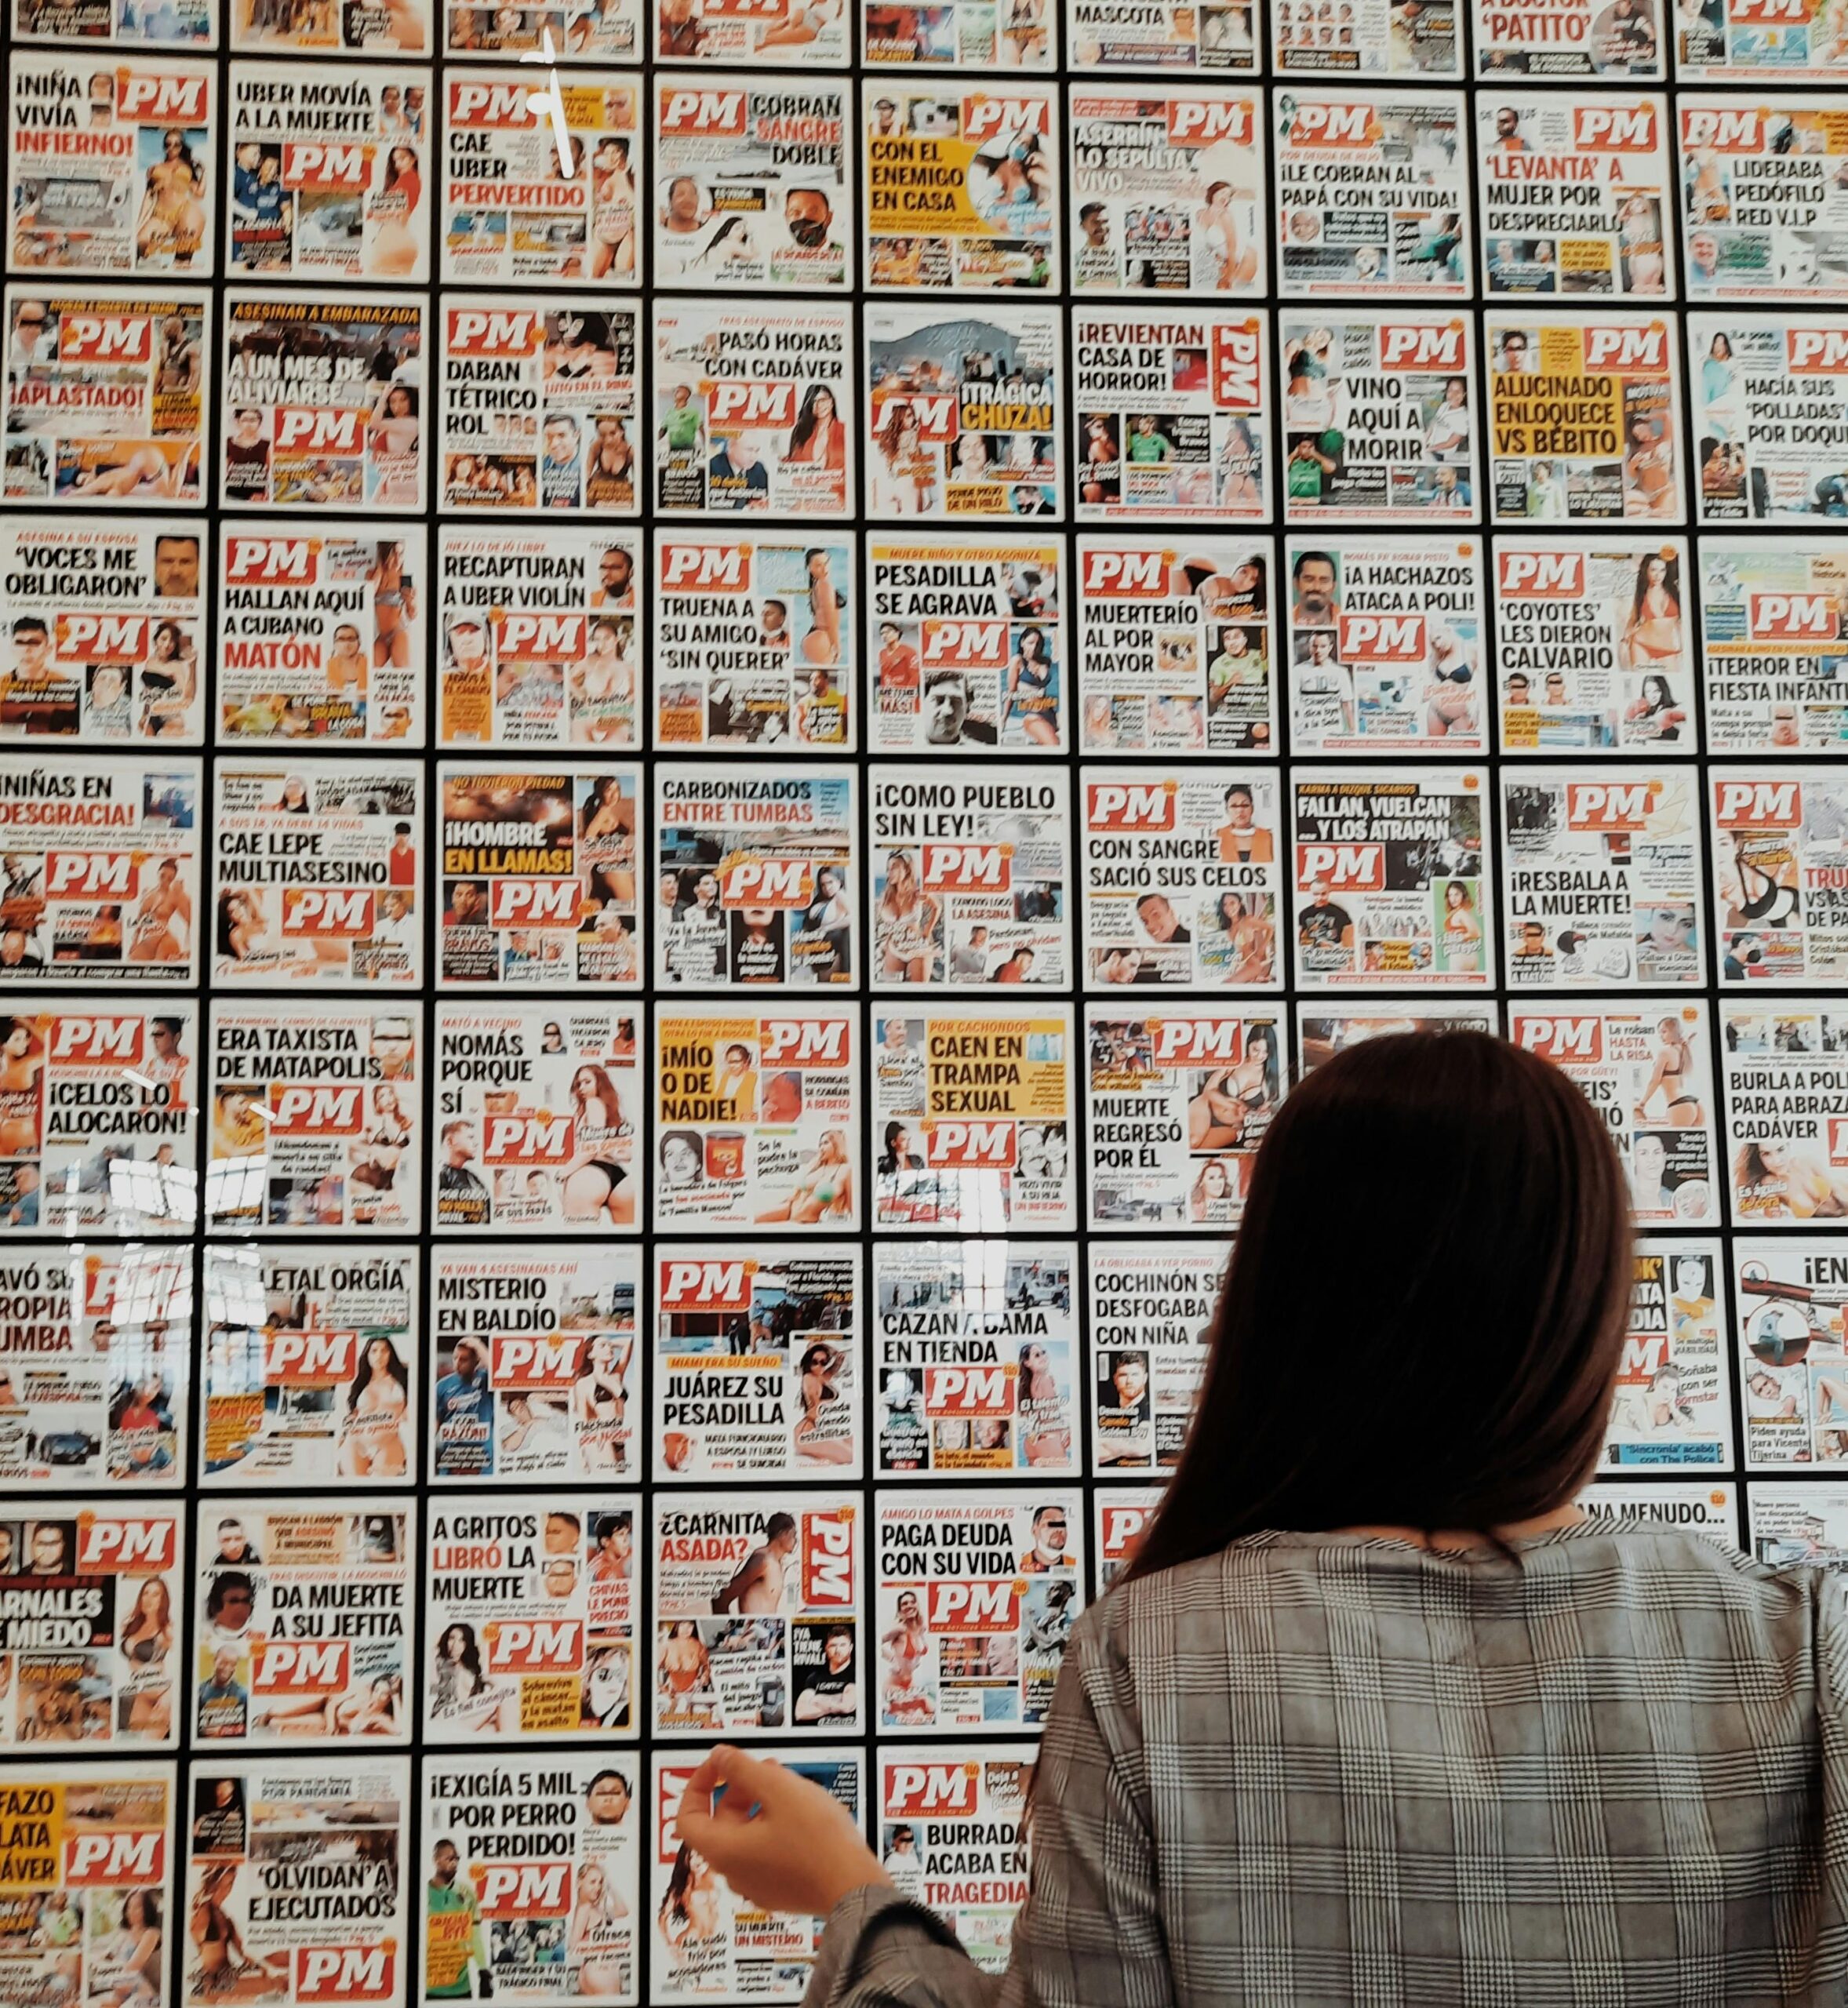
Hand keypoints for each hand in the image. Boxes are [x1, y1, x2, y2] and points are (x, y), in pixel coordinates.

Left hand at [673, 1746, 890, 1918]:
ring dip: (762, 1804)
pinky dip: (775, 1825)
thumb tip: (719, 1756)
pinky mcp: (781, 1888)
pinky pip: (766, 1850)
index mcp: (725, 1850)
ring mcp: (758, 1884)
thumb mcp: (778, 1789)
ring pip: (747, 1834)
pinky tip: (803, 1811)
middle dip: (741, 1788)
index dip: (698, 1785)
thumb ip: (743, 1768)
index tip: (719, 1766)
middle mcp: (735, 1872)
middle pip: (722, 1822)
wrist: (854, 1887)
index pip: (687, 1818)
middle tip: (768, 1769)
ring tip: (792, 1785)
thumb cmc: (817, 1841)